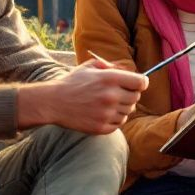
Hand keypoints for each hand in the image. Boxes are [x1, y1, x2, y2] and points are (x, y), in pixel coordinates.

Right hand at [21, 57, 147, 134]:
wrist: (54, 102)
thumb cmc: (73, 82)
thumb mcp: (91, 67)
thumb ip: (111, 66)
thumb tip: (128, 71)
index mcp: (110, 78)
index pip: (141, 83)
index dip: (140, 83)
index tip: (137, 84)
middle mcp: (111, 96)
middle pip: (136, 98)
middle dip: (129, 94)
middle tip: (117, 93)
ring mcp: (106, 113)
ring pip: (128, 112)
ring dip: (122, 107)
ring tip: (107, 103)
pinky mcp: (101, 127)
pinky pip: (119, 123)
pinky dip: (114, 119)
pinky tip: (103, 113)